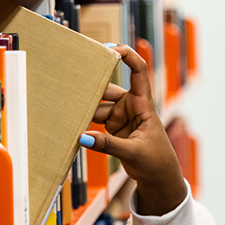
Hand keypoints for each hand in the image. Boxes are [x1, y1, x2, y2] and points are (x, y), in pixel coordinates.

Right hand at [81, 44, 186, 215]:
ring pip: (98, 105)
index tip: (111, 47)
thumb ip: (108, 145)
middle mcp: (131, 106)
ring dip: (84, 105)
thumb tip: (82, 138)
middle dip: (92, 84)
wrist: (159, 177)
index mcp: (143, 104)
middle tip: (72, 80)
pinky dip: (83, 120)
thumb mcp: (134, 152)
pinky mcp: (112, 128)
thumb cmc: (156, 161)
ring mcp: (121, 116)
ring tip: (65, 104)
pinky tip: (69, 120)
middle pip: (109, 88)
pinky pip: (94, 119)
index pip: (138, 72)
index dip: (128, 56)